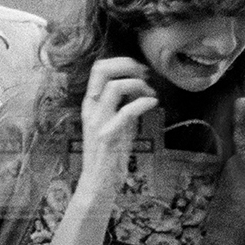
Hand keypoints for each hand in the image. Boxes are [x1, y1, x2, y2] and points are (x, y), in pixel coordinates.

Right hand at [77, 57, 157, 198]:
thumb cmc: (110, 153)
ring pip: (116, 86)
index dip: (122, 63)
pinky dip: (144, 102)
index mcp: (90, 104)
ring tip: (150, 95)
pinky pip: (127, 110)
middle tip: (144, 76)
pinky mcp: (108, 136)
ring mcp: (98, 122)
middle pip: (102, 70)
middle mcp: (91, 109)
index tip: (140, 72)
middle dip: (128, 66)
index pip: (99, 68)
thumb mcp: (115, 122)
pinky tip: (153, 104)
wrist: (98, 181)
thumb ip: (122, 104)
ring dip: (139, 85)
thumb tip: (139, 86)